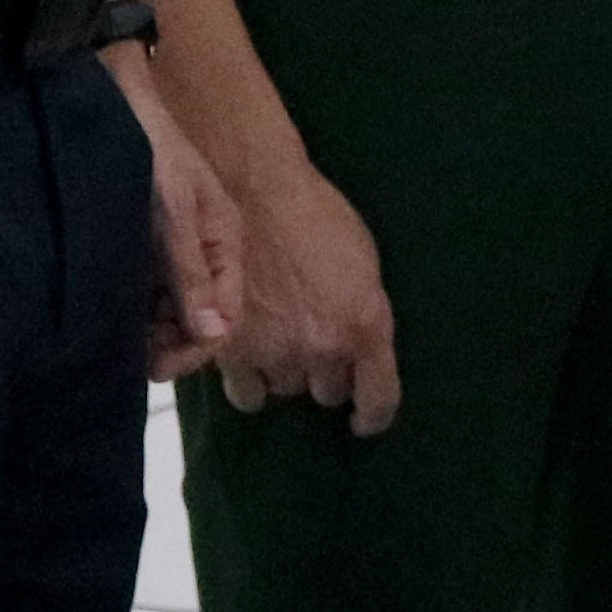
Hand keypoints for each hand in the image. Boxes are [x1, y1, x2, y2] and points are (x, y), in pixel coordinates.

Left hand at [119, 53, 245, 378]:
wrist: (114, 104)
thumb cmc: (151, 153)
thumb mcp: (175, 214)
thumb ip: (192, 273)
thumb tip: (214, 335)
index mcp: (225, 244)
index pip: (224, 317)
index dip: (194, 348)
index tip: (156, 366)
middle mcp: (205, 252)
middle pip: (197, 318)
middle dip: (169, 342)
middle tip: (129, 357)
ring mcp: (174, 250)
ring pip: (169, 308)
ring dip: (149, 328)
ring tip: (115, 336)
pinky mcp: (146, 245)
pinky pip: (147, 290)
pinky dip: (133, 307)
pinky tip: (109, 311)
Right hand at [211, 141, 401, 433]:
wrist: (252, 191)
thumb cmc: (314, 216)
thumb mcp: (362, 262)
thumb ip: (365, 313)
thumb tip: (362, 350)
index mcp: (365, 324)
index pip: (380, 398)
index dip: (373, 415)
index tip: (363, 420)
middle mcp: (322, 346)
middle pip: (329, 392)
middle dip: (324, 373)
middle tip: (311, 342)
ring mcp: (275, 352)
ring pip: (287, 390)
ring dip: (285, 372)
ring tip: (277, 336)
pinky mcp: (232, 353)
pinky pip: (248, 395)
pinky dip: (250, 380)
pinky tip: (249, 355)